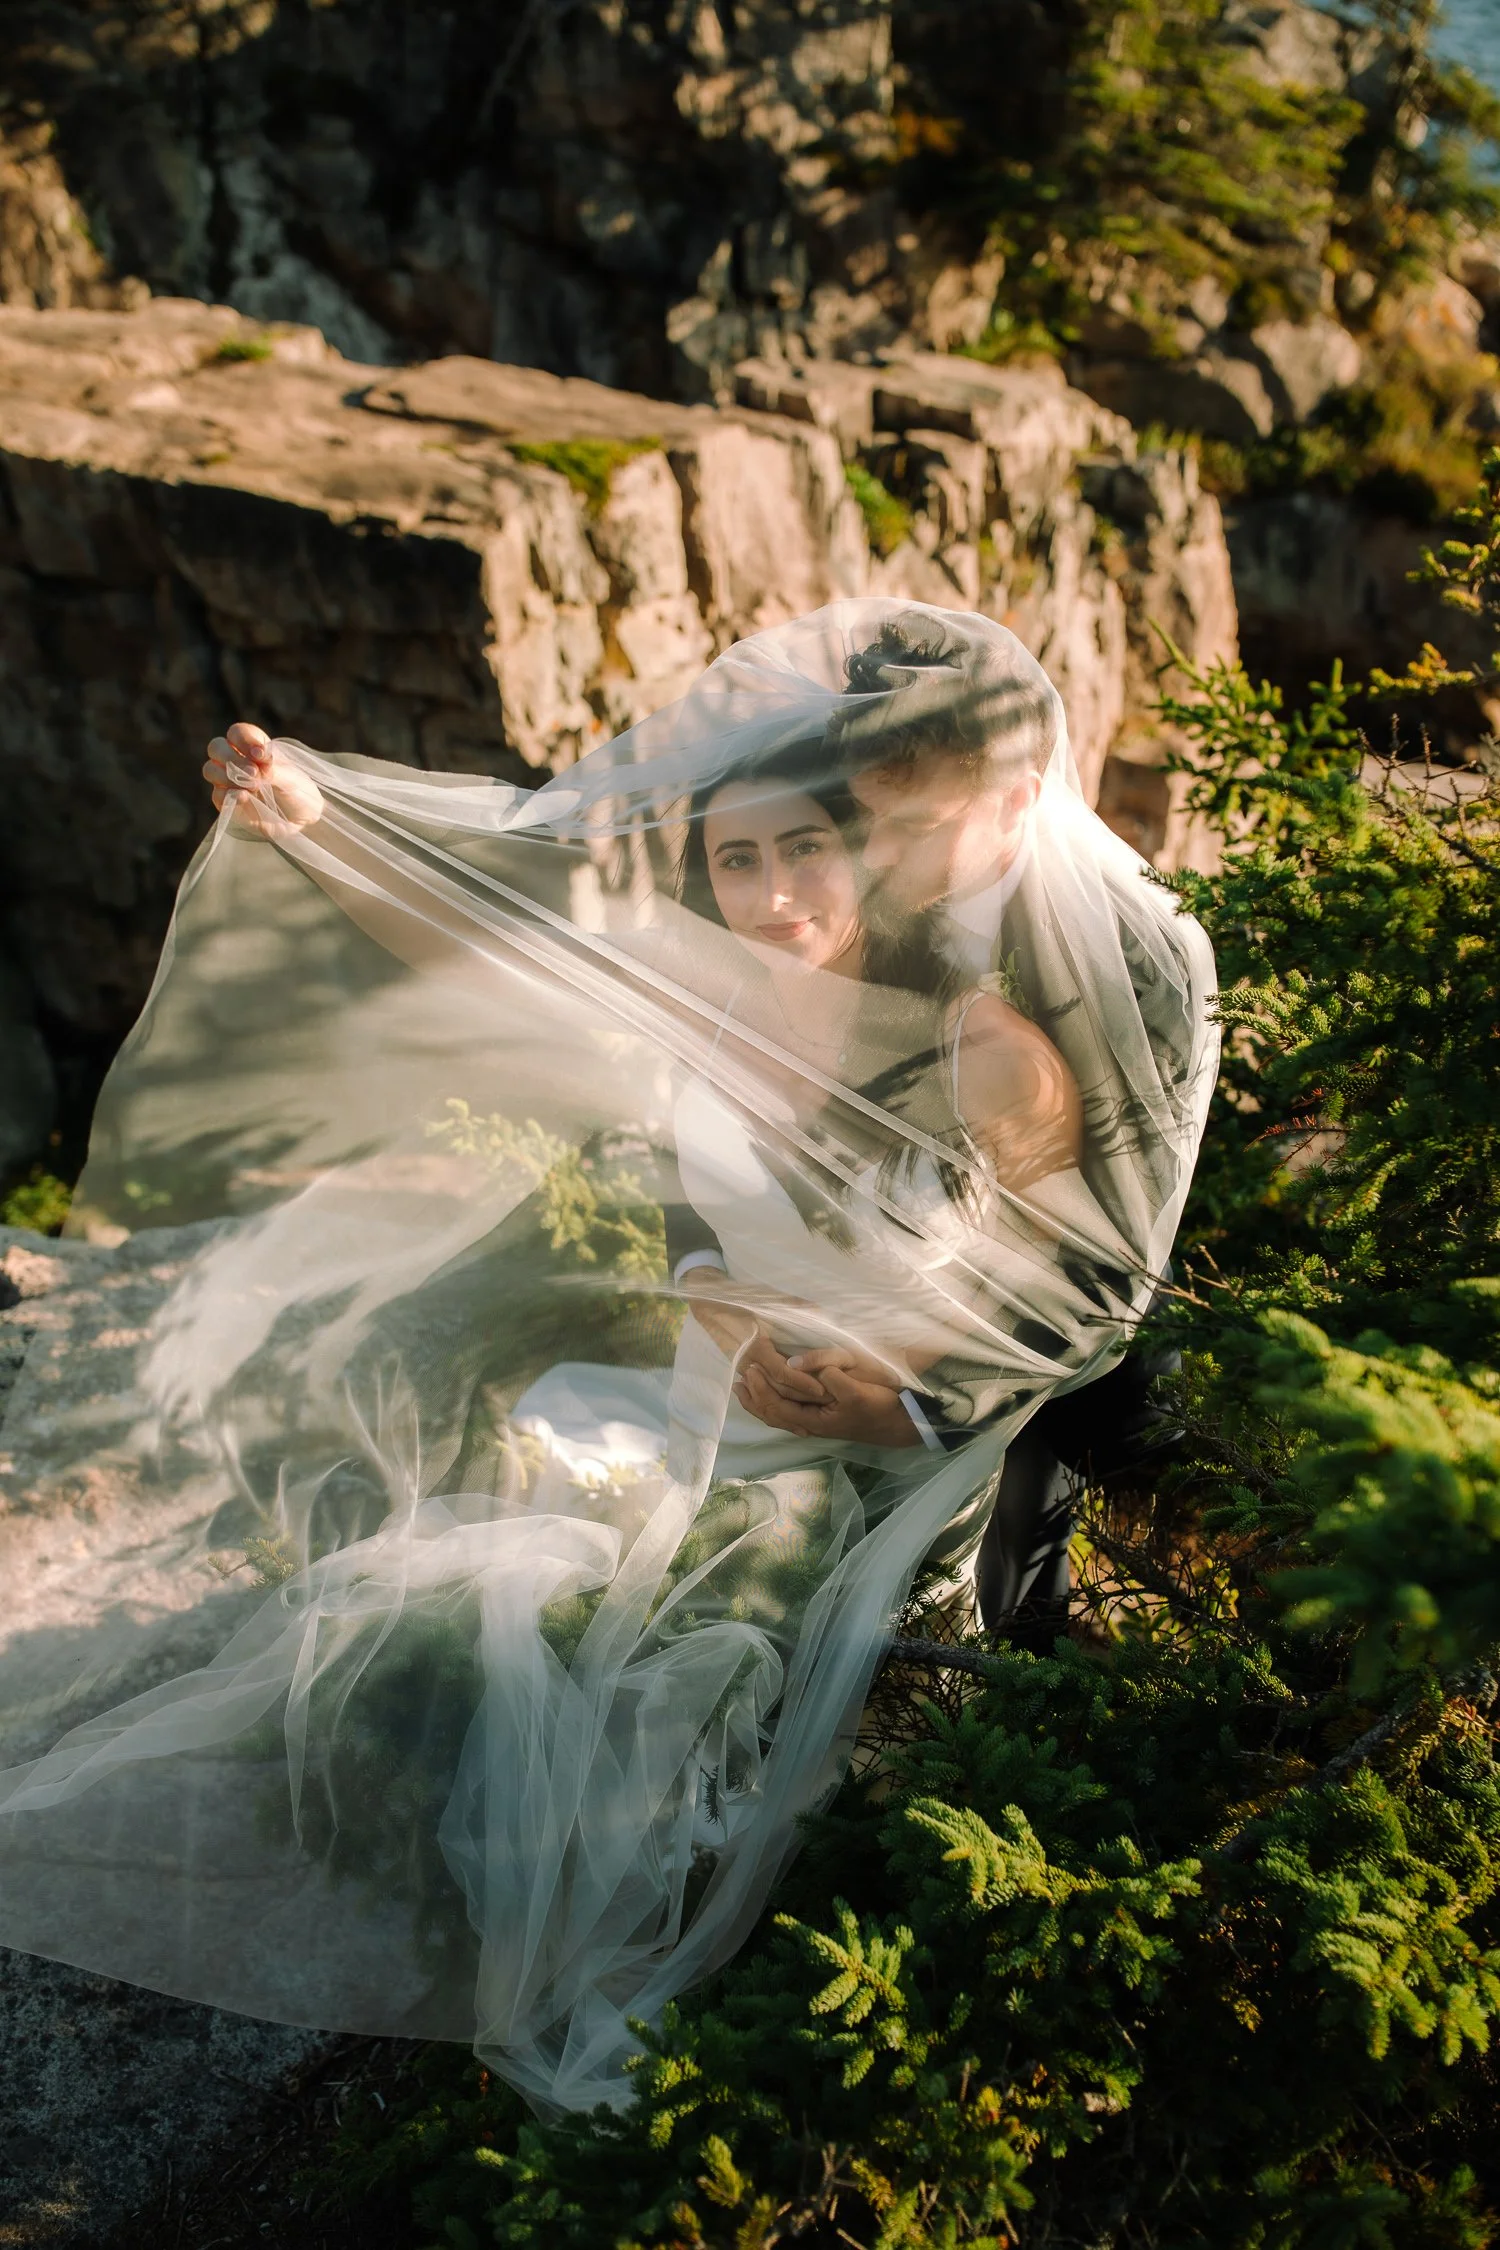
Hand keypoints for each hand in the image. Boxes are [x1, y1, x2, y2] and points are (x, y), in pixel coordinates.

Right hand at [203, 722, 324, 840]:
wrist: (302, 820)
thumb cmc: (297, 792)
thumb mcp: (291, 778)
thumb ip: (272, 770)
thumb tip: (252, 771)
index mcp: (252, 747)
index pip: (236, 732)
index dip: (244, 740)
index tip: (260, 755)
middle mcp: (236, 761)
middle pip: (216, 747)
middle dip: (232, 758)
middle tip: (254, 773)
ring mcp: (228, 782)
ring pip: (211, 770)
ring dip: (229, 776)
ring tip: (254, 786)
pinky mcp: (228, 804)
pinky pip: (217, 796)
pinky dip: (229, 795)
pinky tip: (245, 797)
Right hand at [680, 1271, 828, 1401]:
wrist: (712, 1302)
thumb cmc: (742, 1299)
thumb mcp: (769, 1299)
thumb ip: (794, 1306)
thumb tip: (818, 1312)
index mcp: (756, 1346)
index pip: (782, 1372)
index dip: (802, 1382)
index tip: (821, 1390)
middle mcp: (748, 1362)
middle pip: (777, 1389)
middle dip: (801, 1399)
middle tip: (825, 1404)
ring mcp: (742, 1368)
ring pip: (768, 1395)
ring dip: (789, 1406)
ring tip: (812, 1416)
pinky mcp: (742, 1370)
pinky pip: (760, 1391)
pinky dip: (775, 1403)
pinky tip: (791, 1413)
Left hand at [733, 1349, 922, 1446]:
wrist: (899, 1423)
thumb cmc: (877, 1407)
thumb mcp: (855, 1392)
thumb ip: (829, 1378)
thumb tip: (798, 1365)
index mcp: (813, 1421)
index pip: (776, 1406)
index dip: (760, 1389)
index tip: (750, 1369)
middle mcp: (809, 1425)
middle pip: (771, 1414)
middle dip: (752, 1397)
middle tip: (737, 1376)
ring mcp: (814, 1423)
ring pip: (777, 1416)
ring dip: (758, 1401)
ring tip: (743, 1387)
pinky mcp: (820, 1418)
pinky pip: (787, 1413)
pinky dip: (771, 1404)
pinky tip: (768, 1395)